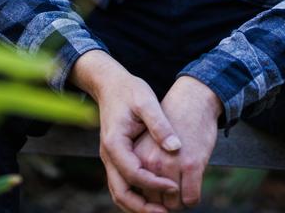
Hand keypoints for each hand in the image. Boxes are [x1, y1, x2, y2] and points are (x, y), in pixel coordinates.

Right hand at [69, 51, 181, 212]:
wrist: (110, 84)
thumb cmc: (130, 90)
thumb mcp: (147, 101)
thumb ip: (160, 125)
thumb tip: (176, 148)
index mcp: (115, 143)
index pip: (134, 174)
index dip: (155, 183)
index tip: (175, 186)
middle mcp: (108, 156)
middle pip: (121, 193)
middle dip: (143, 208)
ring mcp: (111, 159)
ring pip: (120, 193)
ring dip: (139, 207)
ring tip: (163, 211)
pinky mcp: (117, 159)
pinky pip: (124, 185)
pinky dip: (137, 197)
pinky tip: (155, 198)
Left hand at [133, 76, 221, 209]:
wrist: (193, 99)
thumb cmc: (172, 121)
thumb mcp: (148, 140)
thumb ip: (142, 164)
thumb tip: (144, 197)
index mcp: (138, 156)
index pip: (135, 194)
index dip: (147, 202)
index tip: (158, 199)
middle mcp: (152, 162)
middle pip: (155, 203)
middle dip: (164, 201)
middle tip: (172, 189)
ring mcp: (172, 164)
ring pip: (174, 204)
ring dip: (179, 201)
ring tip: (182, 187)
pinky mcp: (192, 164)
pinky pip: (191, 198)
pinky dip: (193, 198)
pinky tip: (194, 185)